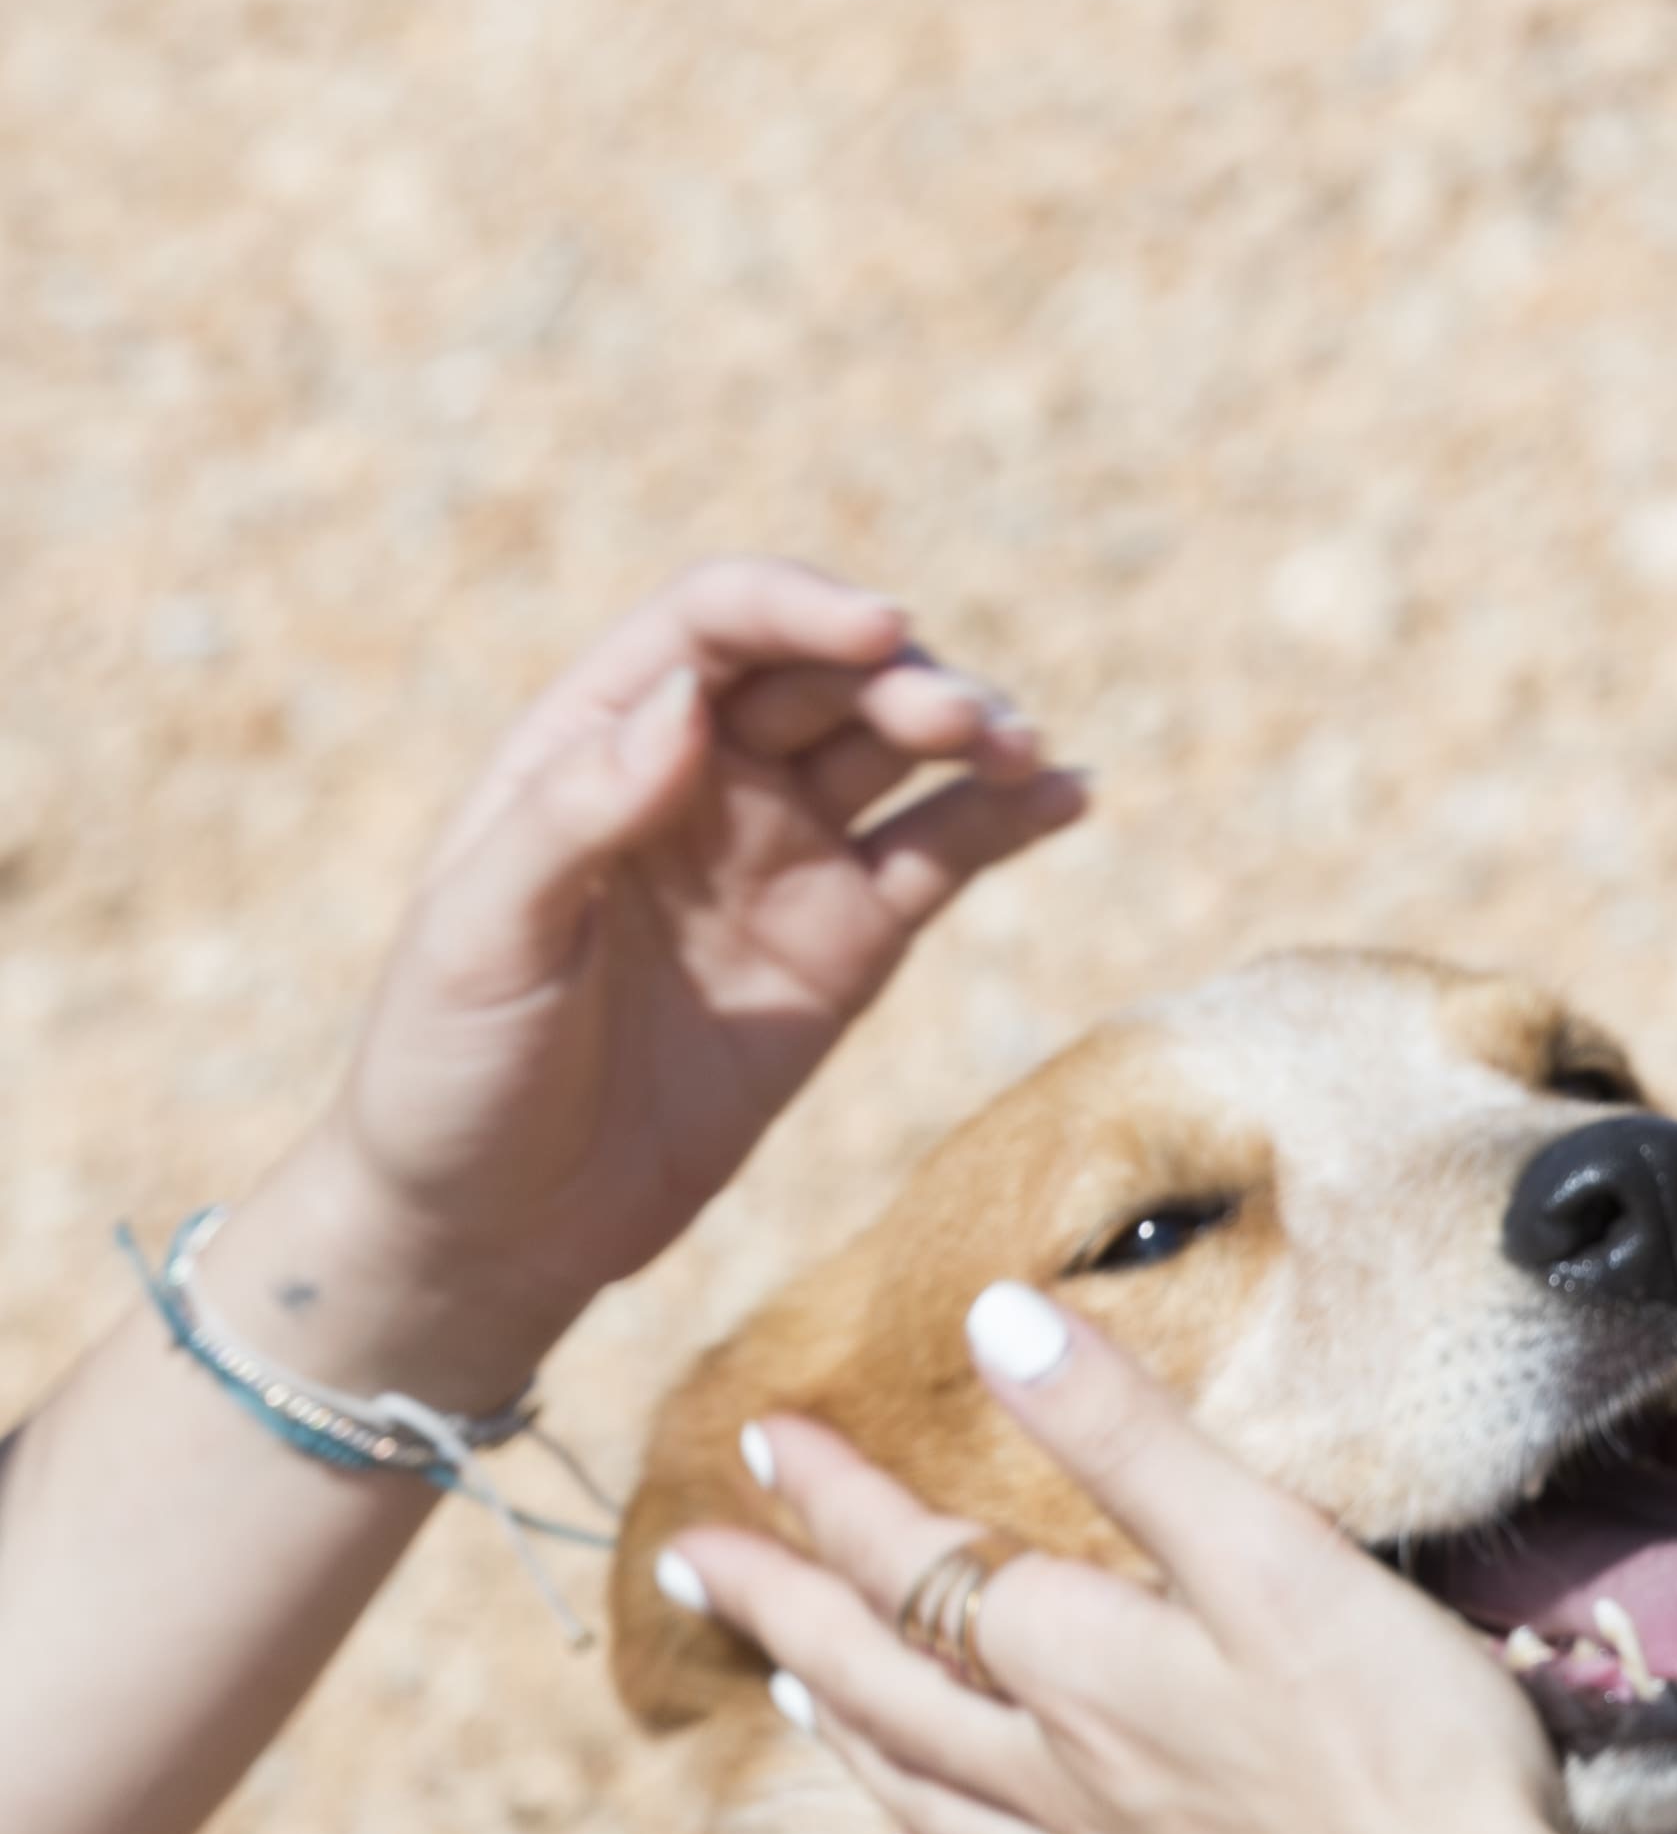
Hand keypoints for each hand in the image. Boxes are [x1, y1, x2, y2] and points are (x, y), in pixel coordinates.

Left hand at [251, 561, 1084, 1401]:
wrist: (497, 1225)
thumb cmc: (450, 1069)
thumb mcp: (478, 937)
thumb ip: (578, 812)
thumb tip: (687, 701)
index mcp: (591, 747)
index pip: (712, 629)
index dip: (799, 608)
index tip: (880, 632)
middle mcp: (698, 781)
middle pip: (823, 677)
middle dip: (903, 678)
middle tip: (968, 724)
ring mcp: (780, 859)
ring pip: (895, 753)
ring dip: (971, 731)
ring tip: (1025, 754)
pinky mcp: (845, 945)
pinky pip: (941, 856)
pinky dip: (1009, 821)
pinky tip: (1070, 796)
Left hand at [661, 1284, 1577, 1833]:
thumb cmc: (1404, 1748)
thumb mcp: (1276, 1558)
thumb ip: (1130, 1440)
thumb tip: (991, 1320)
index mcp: (1082, 1672)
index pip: (918, 1568)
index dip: (834, 1497)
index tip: (759, 1434)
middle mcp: (1060, 1780)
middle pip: (883, 1686)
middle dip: (781, 1612)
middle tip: (690, 1562)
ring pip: (926, 1799)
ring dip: (844, 1734)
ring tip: (785, 1689)